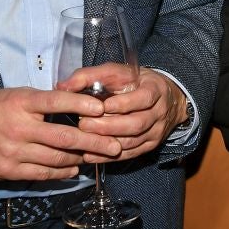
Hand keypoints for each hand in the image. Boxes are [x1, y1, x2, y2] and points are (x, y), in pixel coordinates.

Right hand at [0, 87, 117, 181]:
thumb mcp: (14, 96)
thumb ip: (41, 100)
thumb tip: (75, 100)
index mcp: (21, 103)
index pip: (56, 102)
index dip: (80, 105)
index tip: (101, 109)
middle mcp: (19, 128)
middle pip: (64, 137)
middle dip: (94, 142)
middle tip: (115, 146)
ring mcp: (14, 152)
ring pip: (57, 158)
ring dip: (81, 158)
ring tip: (98, 157)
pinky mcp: (10, 170)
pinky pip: (43, 173)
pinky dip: (62, 171)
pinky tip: (74, 168)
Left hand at [58, 64, 188, 161]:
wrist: (166, 98)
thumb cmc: (135, 83)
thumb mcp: (117, 72)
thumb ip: (90, 76)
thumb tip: (63, 86)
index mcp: (155, 89)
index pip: (143, 98)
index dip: (123, 104)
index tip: (101, 106)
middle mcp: (159, 112)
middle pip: (137, 123)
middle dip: (109, 126)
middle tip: (85, 125)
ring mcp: (156, 131)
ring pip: (133, 141)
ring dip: (108, 143)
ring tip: (85, 140)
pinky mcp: (149, 146)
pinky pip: (129, 154)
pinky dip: (109, 156)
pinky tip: (90, 155)